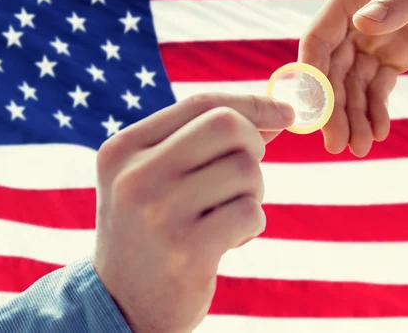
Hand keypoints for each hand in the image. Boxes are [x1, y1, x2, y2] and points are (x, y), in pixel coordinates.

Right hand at [91, 93, 294, 332]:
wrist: (121, 304)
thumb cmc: (152, 229)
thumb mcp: (157, 176)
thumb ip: (204, 141)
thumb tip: (276, 116)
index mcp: (125, 148)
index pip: (202, 103)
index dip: (252, 104)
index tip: (286, 113)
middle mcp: (136, 175)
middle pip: (228, 126)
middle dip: (254, 146)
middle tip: (245, 175)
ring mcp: (159, 213)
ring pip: (246, 170)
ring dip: (253, 193)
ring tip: (228, 215)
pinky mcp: (186, 251)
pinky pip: (250, 212)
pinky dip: (252, 224)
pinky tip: (229, 240)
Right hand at [298, 0, 407, 156]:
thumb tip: (364, 26)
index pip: (319, 39)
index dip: (311, 74)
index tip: (312, 109)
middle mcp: (354, 22)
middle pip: (333, 71)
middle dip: (333, 108)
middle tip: (336, 144)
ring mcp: (373, 41)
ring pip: (354, 85)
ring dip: (354, 117)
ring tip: (359, 148)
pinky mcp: (395, 56)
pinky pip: (380, 88)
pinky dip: (376, 110)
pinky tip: (378, 132)